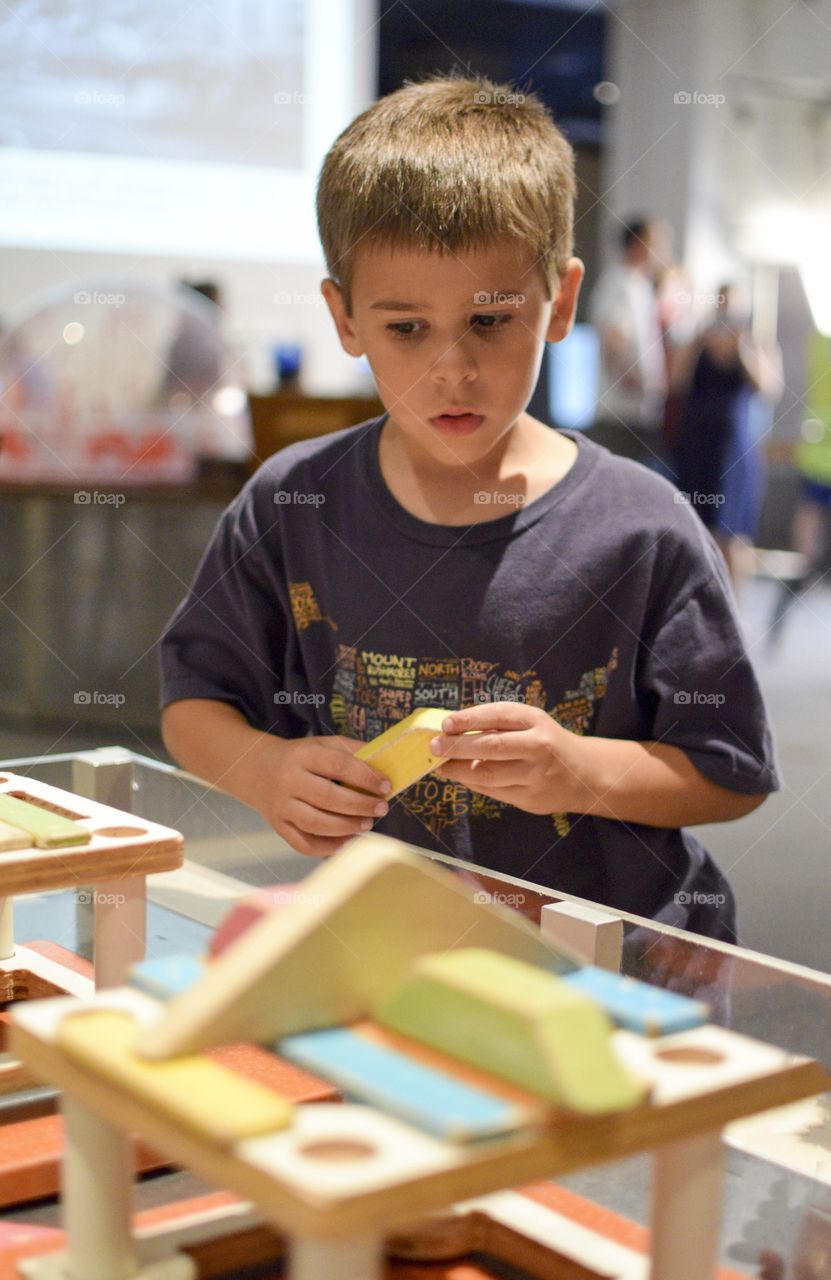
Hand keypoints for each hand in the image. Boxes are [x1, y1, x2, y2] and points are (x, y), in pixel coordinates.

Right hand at [251, 734, 390, 857]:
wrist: (257, 770)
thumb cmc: (300, 757)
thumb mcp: (322, 744)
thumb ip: (352, 750)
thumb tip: (384, 764)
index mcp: (303, 755)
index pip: (339, 765)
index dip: (366, 777)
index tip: (386, 786)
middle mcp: (288, 780)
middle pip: (328, 797)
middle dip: (360, 805)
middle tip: (381, 808)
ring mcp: (281, 806)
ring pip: (316, 823)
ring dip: (347, 827)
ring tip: (367, 824)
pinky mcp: (278, 826)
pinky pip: (304, 843)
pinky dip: (328, 847)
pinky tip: (347, 840)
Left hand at [430, 703, 584, 814]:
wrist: (585, 775)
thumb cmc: (548, 742)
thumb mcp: (531, 724)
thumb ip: (499, 725)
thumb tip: (453, 729)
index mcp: (537, 721)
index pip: (498, 715)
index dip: (469, 718)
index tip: (445, 723)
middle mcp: (538, 747)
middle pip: (492, 746)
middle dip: (457, 746)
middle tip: (435, 746)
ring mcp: (535, 776)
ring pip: (489, 774)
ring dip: (459, 770)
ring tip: (441, 765)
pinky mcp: (530, 800)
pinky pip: (494, 791)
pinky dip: (473, 783)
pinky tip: (461, 776)